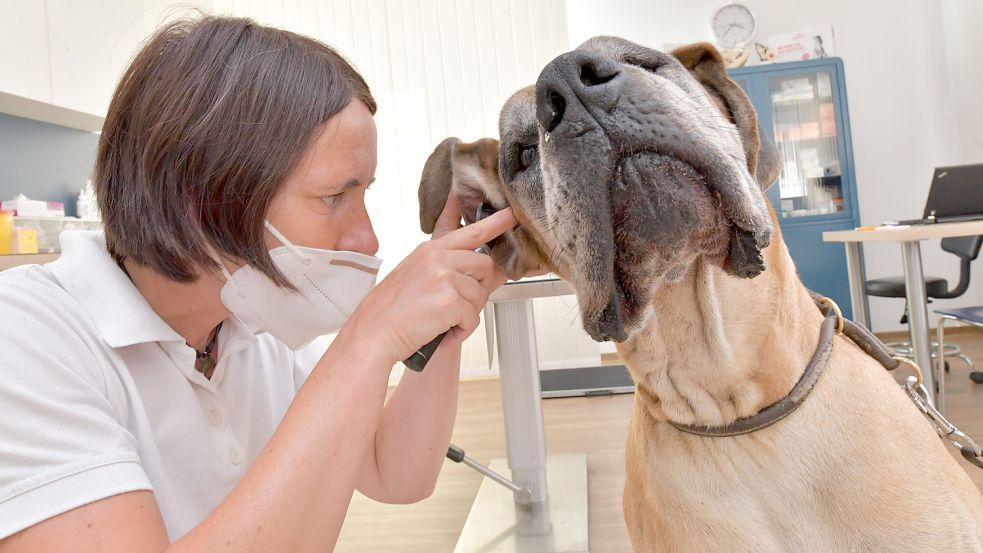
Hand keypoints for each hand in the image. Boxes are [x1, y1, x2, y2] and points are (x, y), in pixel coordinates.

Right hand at [345, 207, 516, 364]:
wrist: (373, 332)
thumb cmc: (392, 310)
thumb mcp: (417, 275)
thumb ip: (447, 266)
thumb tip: (485, 268)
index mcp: (431, 250)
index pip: (471, 231)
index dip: (495, 223)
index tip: (510, 215)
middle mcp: (438, 258)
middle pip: (484, 265)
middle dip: (479, 288)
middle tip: (458, 304)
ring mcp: (444, 277)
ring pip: (480, 294)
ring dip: (467, 314)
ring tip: (442, 321)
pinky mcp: (450, 300)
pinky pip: (473, 317)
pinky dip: (461, 331)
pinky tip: (442, 332)